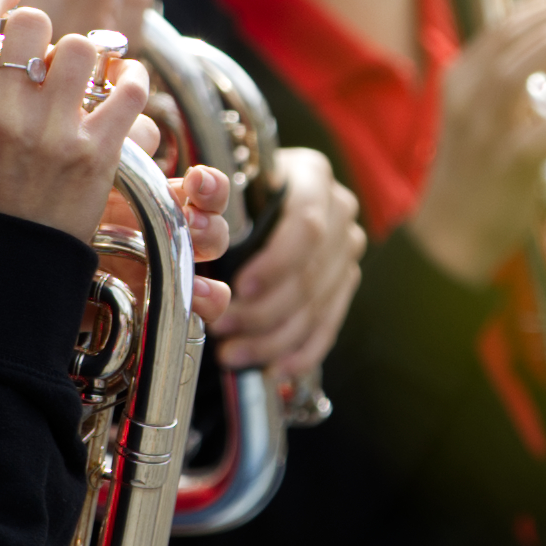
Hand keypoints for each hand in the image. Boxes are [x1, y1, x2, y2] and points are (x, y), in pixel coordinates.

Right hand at [0, 0, 152, 240]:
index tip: (7, 4)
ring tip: (79, 77)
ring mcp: (51, 134)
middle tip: (41, 57)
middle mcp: (3, 113)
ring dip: (85, 56)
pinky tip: (122, 87)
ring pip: (82, 47)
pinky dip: (132, 80)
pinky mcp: (96, 154)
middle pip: (33, 22)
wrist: (3, 266)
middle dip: (40, 33)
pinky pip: (128, 89)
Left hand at [213, 147, 360, 381]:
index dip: (275, 262)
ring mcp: (347, 250)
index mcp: (311, 176)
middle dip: (264, 310)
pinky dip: (301, 352)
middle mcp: (339, 211)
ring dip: (273, 338)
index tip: (240, 287)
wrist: (257, 195)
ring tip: (232, 353)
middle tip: (224, 328)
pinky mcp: (345, 282)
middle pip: (311, 272)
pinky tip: (273, 369)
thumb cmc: (230, 189)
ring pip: (317, 305)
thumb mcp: (220, 180)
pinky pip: (329, 324)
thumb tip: (199, 185)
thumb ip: (209, 190)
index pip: (306, 225)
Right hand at [407, 0, 545, 283]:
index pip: (501, 26)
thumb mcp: (482, 116)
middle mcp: (466, 98)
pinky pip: (538, 135)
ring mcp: (482, 131)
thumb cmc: (473, 174)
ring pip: (512, 73)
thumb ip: (512, 82)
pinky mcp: (503, 166)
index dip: (543, 4)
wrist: (449, 237)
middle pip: (508, 37)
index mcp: (460, 81)